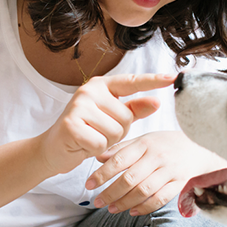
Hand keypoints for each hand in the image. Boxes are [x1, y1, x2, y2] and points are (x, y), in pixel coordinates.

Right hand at [37, 73, 175, 176]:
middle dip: (117, 131)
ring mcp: (79, 105)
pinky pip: (101, 143)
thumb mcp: (112, 119)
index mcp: (101, 85)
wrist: (53, 149)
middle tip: (98, 132)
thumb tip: (157, 102)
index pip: (132, 82)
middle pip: (126, 117)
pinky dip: (95, 150)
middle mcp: (89, 90)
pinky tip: (82, 145)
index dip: (153, 80)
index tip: (173, 77)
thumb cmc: (87, 132)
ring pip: (115, 131)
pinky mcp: (71, 124)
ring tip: (90, 138)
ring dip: (106, 142)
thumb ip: (134, 110)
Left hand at [85, 131, 225, 216]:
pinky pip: (160, 198)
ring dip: (124, 202)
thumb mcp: (145, 139)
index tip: (89, 184)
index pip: (119, 160)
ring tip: (111, 209)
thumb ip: (122, 148)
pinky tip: (132, 211)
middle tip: (97, 202)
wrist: (200, 148)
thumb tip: (98, 157)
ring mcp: (169, 171)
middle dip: (110, 192)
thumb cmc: (166, 144)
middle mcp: (157, 157)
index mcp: (145, 143)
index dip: (102, 174)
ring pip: (143, 191)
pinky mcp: (179, 183)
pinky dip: (145, 207)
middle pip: (129, 178)